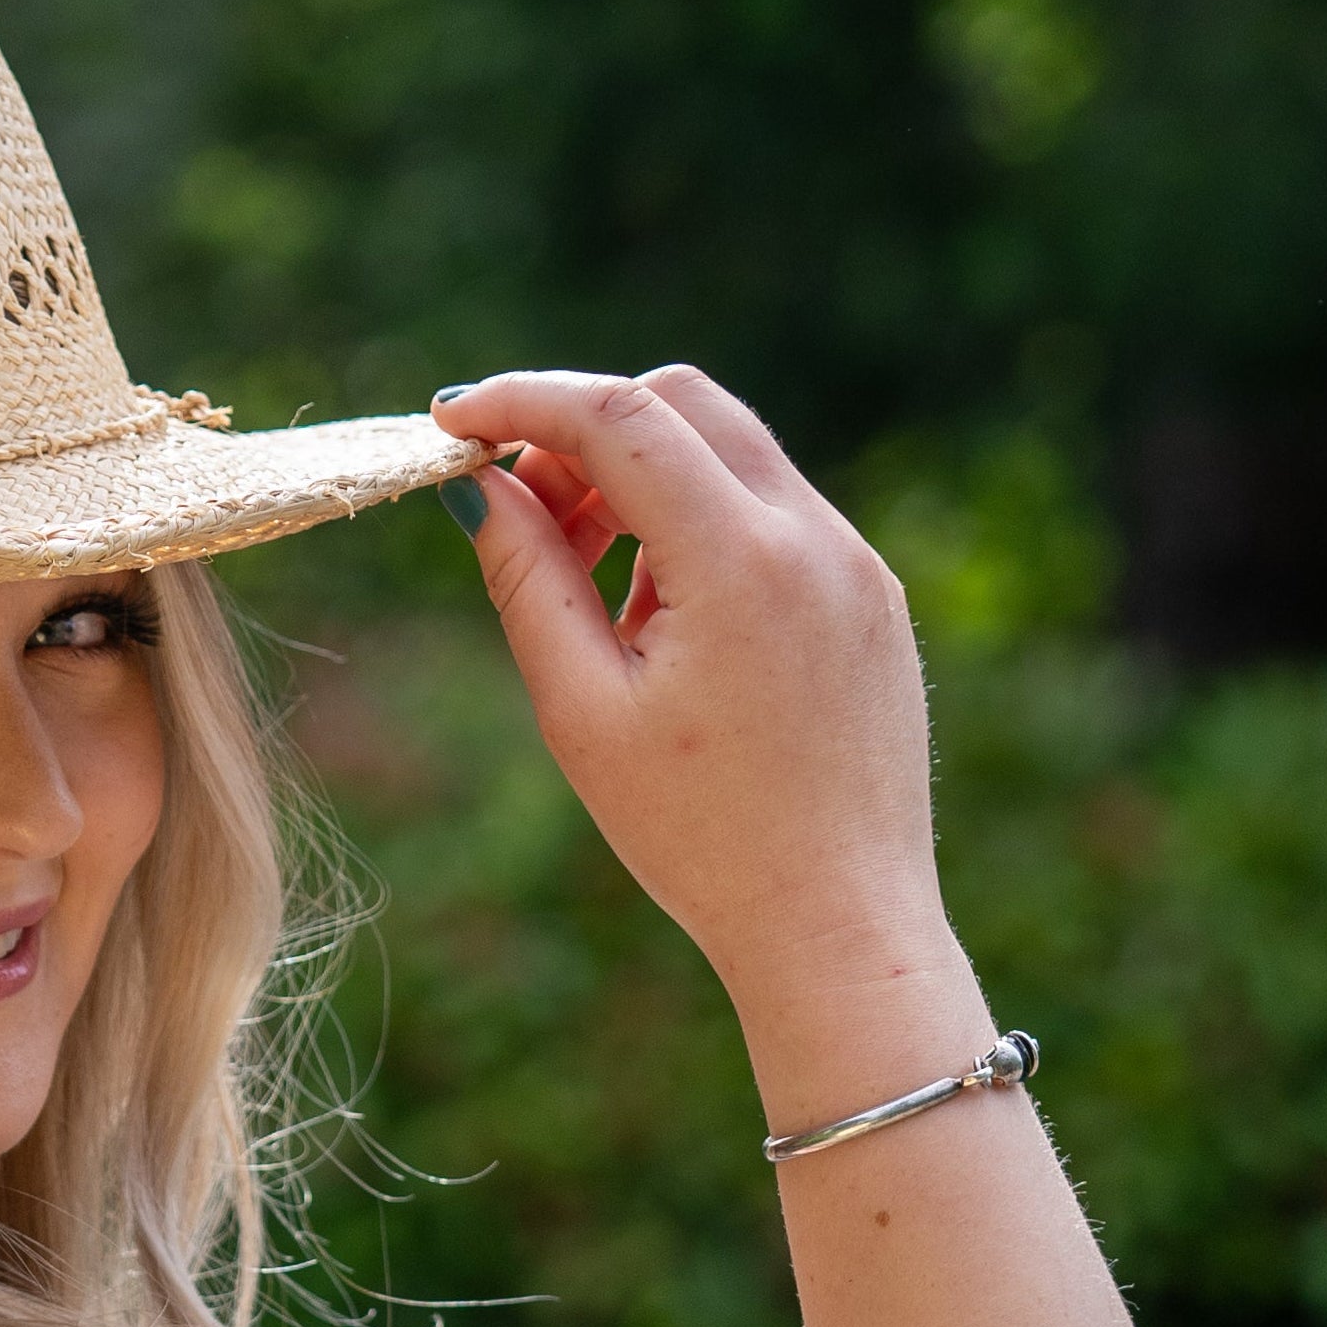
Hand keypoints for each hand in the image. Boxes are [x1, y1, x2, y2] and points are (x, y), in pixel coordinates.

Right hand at [431, 365, 970, 1102]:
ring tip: (601, 602)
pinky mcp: (873, 595)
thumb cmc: (702, 840)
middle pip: (682, 401)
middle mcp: (814, 537)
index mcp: (741, 561)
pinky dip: (704, 529)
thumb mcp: (584, 712)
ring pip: (732, 451)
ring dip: (646, 484)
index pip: (618, 414)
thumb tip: (481, 485)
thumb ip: (528, 580)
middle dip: (587, 433)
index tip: (453, 422)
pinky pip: (776, 514)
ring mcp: (856, 561)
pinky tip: (673, 635)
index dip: (522, 401)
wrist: (841, 926)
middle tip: (529, 518)